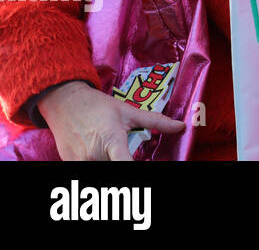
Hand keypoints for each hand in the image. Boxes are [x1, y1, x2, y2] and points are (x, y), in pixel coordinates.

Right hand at [36, 81, 185, 160]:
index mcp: (111, 140)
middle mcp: (93, 155)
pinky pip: (88, 169)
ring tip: (111, 149)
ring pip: (102, 169)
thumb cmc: (98, 106)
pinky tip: (99, 152)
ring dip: (110, 162)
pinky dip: (98, 162)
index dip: (134, 167)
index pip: (125, 164)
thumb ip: (155, 122)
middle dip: (125, 161)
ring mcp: (79, 161)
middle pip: (116, 167)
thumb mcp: (129, 111)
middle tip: (127, 150)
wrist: (65, 103)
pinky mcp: (69, 163)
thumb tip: (180, 126)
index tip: (143, 163)